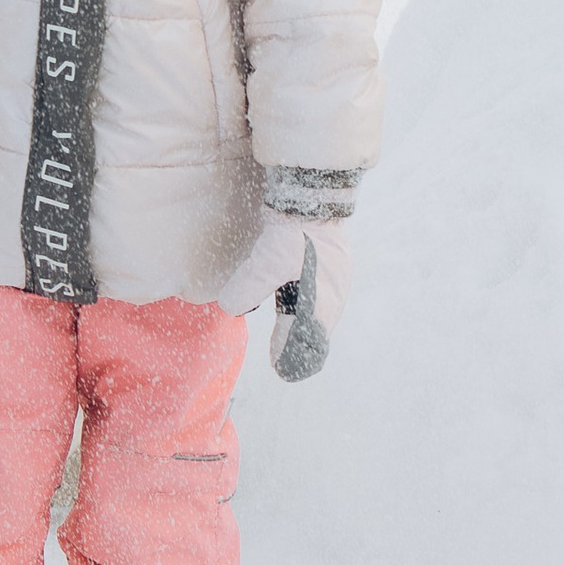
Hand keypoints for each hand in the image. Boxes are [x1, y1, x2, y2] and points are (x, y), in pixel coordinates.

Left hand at [222, 213, 353, 379]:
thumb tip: (229, 307)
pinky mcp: (330, 262)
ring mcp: (334, 277)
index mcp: (322, 302)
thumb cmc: (294, 232)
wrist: (313, 193)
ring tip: (285, 341)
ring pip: (320, 312)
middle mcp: (333, 294)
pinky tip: (294, 305)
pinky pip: (321, 294)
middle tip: (282, 364)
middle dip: (300, 347)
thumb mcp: (266, 262)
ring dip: (303, 328)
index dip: (294, 358)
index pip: (309, 342)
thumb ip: (249, 287)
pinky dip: (307, 308)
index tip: (281, 371)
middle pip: (318, 331)